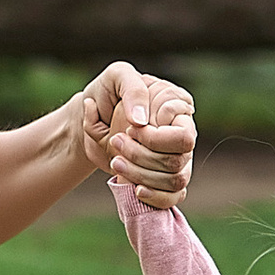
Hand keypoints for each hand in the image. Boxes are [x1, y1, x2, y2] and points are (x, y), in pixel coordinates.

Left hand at [83, 62, 197, 209]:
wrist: (91, 117)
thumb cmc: (107, 92)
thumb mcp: (117, 77)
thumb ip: (133, 90)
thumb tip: (140, 121)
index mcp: (178, 109)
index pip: (184, 137)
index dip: (156, 140)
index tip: (131, 130)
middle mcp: (182, 134)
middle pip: (177, 162)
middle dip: (141, 157)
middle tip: (115, 143)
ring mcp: (177, 158)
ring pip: (175, 181)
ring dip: (142, 175)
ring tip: (116, 162)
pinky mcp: (166, 177)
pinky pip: (175, 196)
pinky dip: (156, 197)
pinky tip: (136, 189)